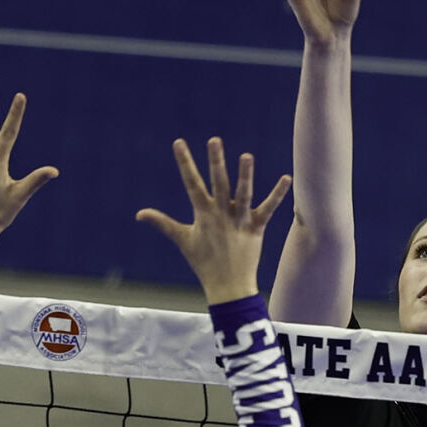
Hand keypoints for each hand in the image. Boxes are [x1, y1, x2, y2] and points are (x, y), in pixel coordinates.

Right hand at [135, 137, 291, 304]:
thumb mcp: (183, 239)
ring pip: (243, 194)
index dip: (184, 162)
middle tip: (214, 140)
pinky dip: (278, 195)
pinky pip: (268, 209)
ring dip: (245, 175)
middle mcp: (221, 214)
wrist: (227, 286)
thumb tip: (139, 214)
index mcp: (203, 214)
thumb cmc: (204, 262)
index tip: (178, 142)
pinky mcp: (256, 228)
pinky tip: (286, 178)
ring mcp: (240, 221)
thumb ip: (162, 223)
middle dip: (215, 162)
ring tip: (246, 156)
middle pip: (218, 183)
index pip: (191, 183)